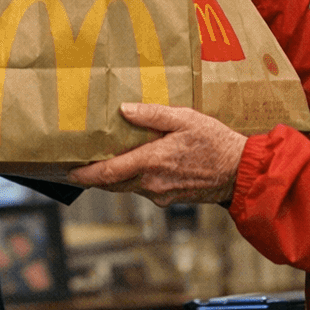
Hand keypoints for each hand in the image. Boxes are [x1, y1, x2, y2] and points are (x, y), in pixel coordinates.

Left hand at [66, 103, 247, 206]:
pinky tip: (140, 164)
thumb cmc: (215, 143)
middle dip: (95, 176)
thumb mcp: (185, 119)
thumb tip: (124, 110)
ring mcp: (161, 194)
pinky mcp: (169, 199)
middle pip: (113, 183)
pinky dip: (136, 178)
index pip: (108, 173)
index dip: (85, 174)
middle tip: (81, 163)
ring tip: (108, 159)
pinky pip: (145, 189)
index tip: (69, 171)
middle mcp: (152, 183)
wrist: (240, 172)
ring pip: (129, 186)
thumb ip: (153, 115)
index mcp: (152, 162)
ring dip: (117, 176)